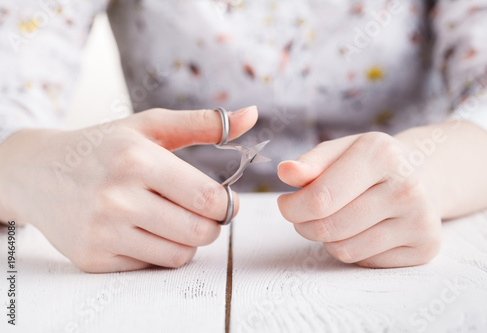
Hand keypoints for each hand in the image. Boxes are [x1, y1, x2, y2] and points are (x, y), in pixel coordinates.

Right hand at [0, 106, 257, 271]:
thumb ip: (204, 123)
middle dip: (212, 224)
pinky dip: (159, 251)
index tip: (224, 201)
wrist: (40, 172)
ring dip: (189, 240)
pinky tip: (146, 230)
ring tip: (175, 219)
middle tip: (203, 213)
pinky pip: (151, 265)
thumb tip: (253, 114)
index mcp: (137, 160)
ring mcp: (102, 231)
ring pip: (180, 254)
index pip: (208, 199)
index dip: (227, 204)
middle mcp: (117, 198)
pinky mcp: (93, 257)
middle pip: (200, 231)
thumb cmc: (104, 146)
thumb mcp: (149, 126)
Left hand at [277, 132, 441, 267]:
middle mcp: (407, 187)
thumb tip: (285, 172)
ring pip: (344, 250)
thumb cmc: (370, 164)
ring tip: (336, 219)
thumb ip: (310, 163)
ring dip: (327, 240)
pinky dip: (352, 251)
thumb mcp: (340, 151)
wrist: (422, 175)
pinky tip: (362, 230)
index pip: (319, 199)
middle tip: (305, 215)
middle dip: (304, 224)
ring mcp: (421, 220)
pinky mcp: (426, 248)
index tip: (286, 203)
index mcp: (381, 155)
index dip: (292, 207)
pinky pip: (365, 262)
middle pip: (328, 227)